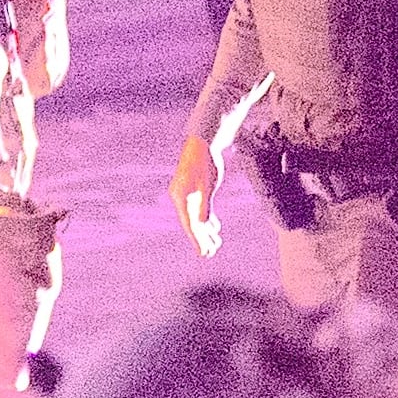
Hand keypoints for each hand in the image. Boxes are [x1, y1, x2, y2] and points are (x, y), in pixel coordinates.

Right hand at [171, 138, 222, 257]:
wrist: (205, 143)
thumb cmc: (206, 162)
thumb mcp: (207, 184)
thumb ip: (205, 205)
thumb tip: (202, 225)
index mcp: (182, 197)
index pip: (190, 224)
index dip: (197, 240)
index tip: (204, 253)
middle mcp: (182, 197)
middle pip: (192, 223)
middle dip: (201, 239)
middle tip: (210, 254)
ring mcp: (188, 194)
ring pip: (197, 217)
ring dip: (206, 231)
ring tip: (215, 245)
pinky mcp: (196, 190)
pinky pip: (201, 209)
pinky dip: (208, 219)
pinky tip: (215, 228)